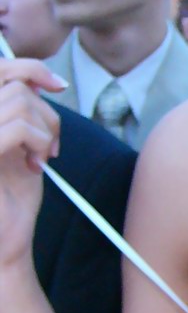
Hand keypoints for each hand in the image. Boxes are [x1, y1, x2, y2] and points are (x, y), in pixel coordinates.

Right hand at [0, 59, 64, 268]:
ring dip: (45, 130)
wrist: (3, 245)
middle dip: (45, 109)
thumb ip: (23, 115)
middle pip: (13, 82)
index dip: (29, 67)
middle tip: (51, 143)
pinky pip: (19, 126)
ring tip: (41, 158)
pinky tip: (36, 165)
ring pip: (20, 101)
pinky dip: (40, 141)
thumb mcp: (21, 148)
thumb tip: (39, 82)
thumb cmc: (10, 201)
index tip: (56, 85)